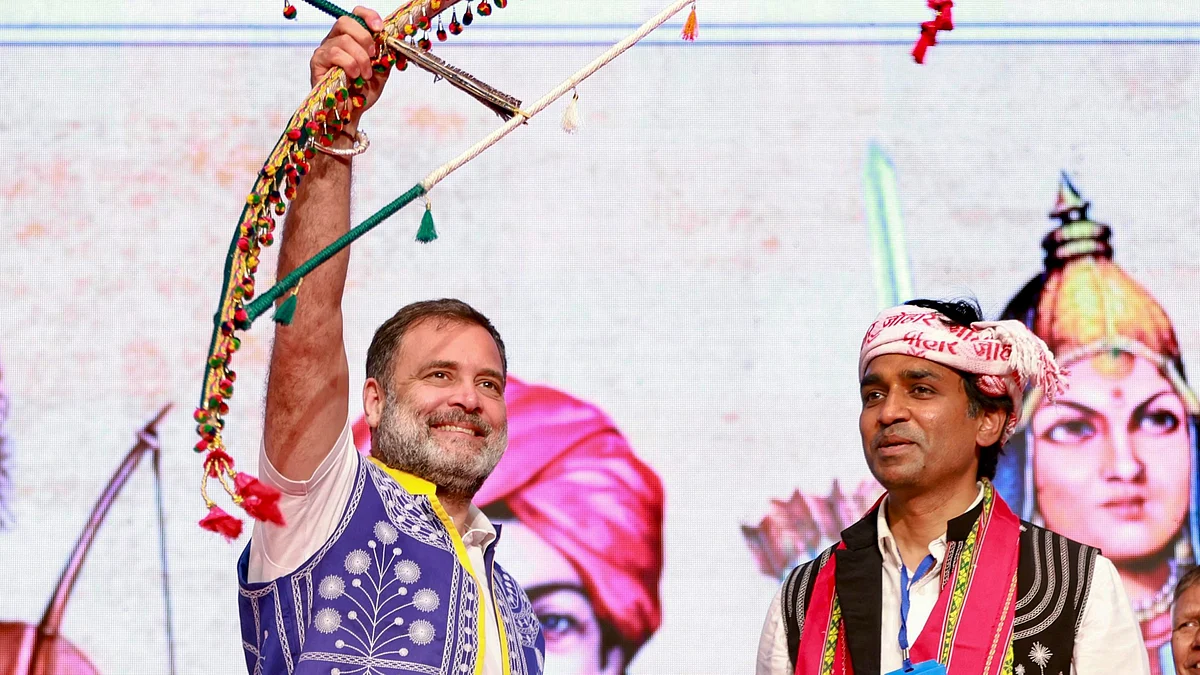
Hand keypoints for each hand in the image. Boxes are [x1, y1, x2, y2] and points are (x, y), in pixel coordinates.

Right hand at [309, 6, 390, 120]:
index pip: (356, 15)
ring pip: (343, 40)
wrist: (352, 113)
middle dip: (365, 37)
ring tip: (365, 75)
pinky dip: (349, 64)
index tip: (380, 28)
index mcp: (352, 37)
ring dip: (360, 58)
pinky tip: (354, 76)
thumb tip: (394, 39)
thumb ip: (385, 53)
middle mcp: (335, 39)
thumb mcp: (381, 70)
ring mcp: (325, 49)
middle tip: (373, 55)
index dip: (368, 16)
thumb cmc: (363, 91)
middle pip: (346, 21)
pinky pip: (334, 53)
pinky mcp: (317, 62)